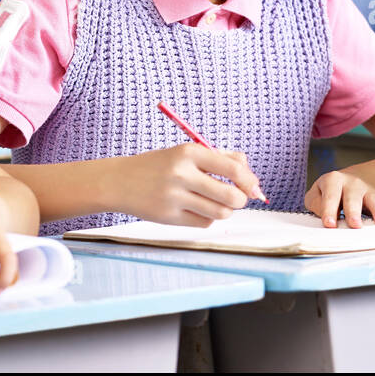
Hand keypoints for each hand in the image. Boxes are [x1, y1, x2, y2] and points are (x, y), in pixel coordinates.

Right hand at [118, 144, 265, 226]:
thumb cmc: (160, 165)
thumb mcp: (186, 153)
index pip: (233, 168)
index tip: (253, 186)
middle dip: (241, 200)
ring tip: (217, 203)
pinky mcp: (169, 217)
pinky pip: (204, 223)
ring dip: (225, 210)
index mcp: (189, 152)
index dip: (249, 180)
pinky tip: (197, 209)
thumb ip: (221, 159)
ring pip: (220, 212)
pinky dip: (208, 218)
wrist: (121, 181)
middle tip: (237, 198)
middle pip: (231, 195)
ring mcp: (174, 197)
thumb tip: (252, 177)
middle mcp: (182, 174)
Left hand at [305, 171, 374, 227]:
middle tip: (354, 225)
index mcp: (333, 180)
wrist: (353, 180)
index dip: (329, 210)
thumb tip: (324, 217)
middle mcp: (352, 183)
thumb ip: (315, 204)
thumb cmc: (331, 192)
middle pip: (353, 197)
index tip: (329, 224)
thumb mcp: (316, 193)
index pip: (330, 196)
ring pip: (373, 199)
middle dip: (353, 212)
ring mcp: (368, 190)